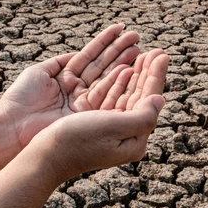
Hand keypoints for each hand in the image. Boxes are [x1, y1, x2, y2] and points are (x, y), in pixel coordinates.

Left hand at [0, 24, 141, 150]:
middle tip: (137, 38)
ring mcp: (84, 103)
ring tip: (139, 49)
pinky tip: (128, 69)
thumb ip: (62, 61)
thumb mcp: (40, 72)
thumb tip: (78, 53)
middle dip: (120, 51)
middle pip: (102, 66)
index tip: (121, 29)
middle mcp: (78, 90)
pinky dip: (116, 82)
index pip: (90, 56)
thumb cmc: (21, 99)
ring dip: (123, 63)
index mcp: (66, 78)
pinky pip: (103, 95)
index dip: (106, 43)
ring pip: (107, 79)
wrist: (13, 127)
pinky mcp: (86, 115)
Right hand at [29, 53, 169, 180]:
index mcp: (134, 140)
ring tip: (141, 54)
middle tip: (157, 50)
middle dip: (147, 71)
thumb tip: (160, 99)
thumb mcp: (114, 128)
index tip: (163, 54)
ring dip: (135, 73)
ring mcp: (109, 130)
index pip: (149, 101)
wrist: (45, 157)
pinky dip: (118, 82)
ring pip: (126, 95)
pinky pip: (111, 98)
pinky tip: (123, 70)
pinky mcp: (94, 124)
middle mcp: (124, 135)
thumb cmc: (77, 142)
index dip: (156, 75)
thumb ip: (142, 116)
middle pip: (140, 96)